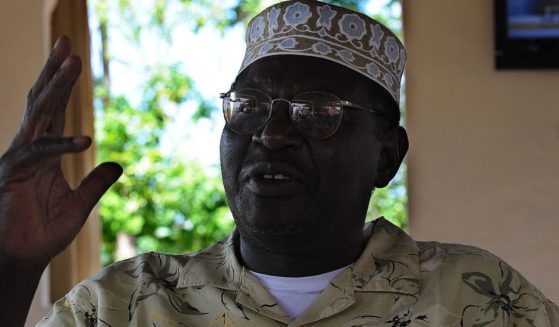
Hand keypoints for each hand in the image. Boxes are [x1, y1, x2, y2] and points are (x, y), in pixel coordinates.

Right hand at [0, 36, 121, 266]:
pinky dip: (63, 145)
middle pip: (42, 101)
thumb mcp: (81, 203)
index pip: (53, 110)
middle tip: (69, 43)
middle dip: (55, 72)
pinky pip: (40, 153)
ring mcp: (19, 159)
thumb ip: (97, 182)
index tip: (72, 57)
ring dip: (57, 88)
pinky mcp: (14, 174)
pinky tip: (86, 140)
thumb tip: (118, 164)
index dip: (62, 83)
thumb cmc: (44, 232)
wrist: (24, 257)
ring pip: (38, 115)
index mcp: (45, 153)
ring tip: (73, 62)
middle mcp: (30, 149)